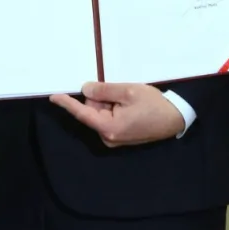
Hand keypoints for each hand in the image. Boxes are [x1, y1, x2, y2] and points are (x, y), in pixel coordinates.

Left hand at [49, 82, 183, 146]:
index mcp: (108, 128)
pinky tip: (129, 105)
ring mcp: (114, 139)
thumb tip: (85, 90)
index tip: (53, 96)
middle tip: (121, 91)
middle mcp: (108, 137)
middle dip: (100, 99)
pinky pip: (108, 118)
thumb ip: (104, 90)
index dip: (67, 103)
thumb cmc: (154, 105)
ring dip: (109, 103)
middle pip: (92, 112)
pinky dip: (114, 108)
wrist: (175, 118)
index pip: (82, 113)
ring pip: (100, 114)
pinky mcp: (120, 137)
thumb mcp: (128, 91)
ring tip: (129, 99)